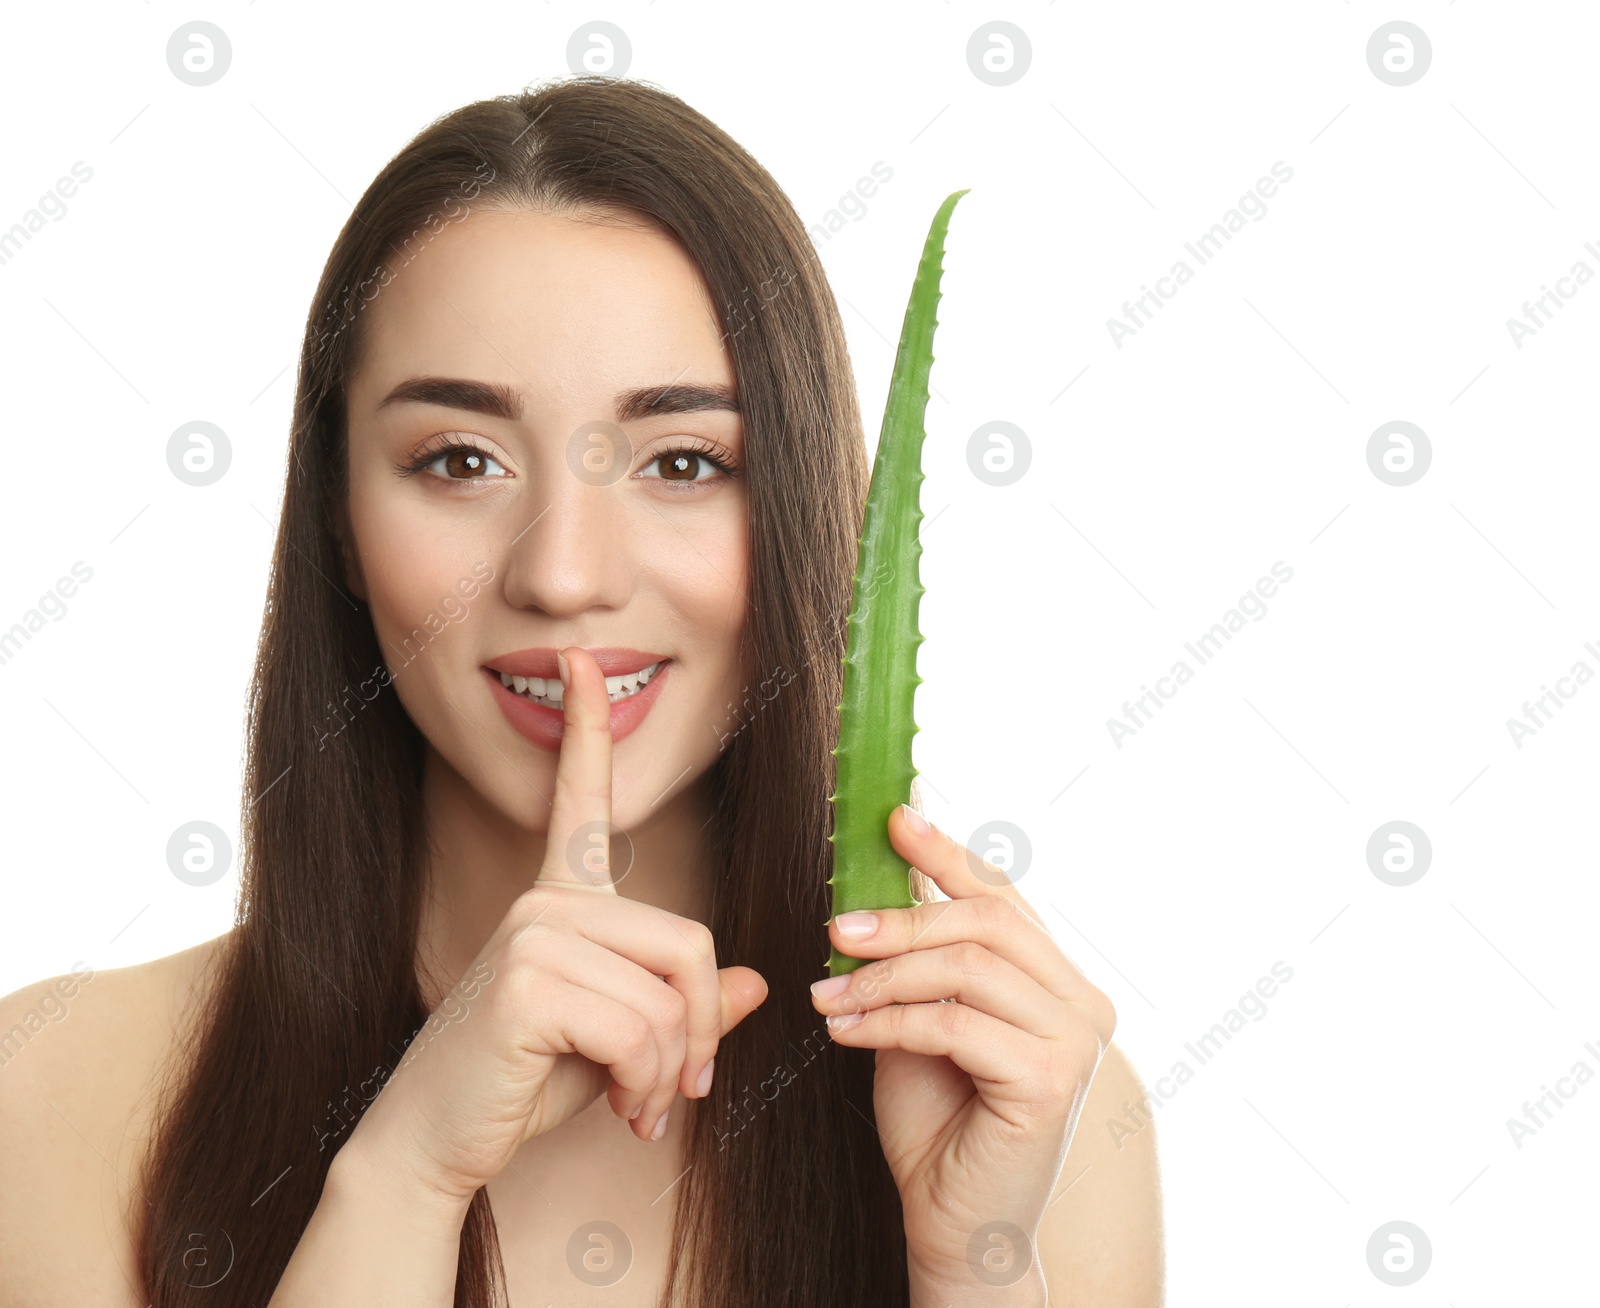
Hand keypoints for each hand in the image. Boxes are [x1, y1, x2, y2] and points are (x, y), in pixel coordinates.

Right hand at [345, 646, 767, 1207]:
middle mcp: (547, 902)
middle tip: (674, 1093)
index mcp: (562, 899)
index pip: (582, 801)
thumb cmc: (522, 1084)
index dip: (586, 730)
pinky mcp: (527, 981)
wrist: (437, 1143)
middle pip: (689, 943)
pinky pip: (642, 1030)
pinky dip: (646, 1084)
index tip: (581, 662)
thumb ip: (681, 1005)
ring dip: (668, 1073)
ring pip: (669, 999)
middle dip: (698, 1033)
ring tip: (635, 1105)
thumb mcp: (619, 1042)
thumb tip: (754, 979)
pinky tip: (617, 1108)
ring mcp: (533, 934)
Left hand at [810, 805, 1114, 1291]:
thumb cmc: (938, 1122)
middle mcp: (1083, 1003)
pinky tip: (844, 1029)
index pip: (1003, 897)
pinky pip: (953, 1023)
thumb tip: (883, 878)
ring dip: (884, 974)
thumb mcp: (921, 1017)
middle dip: (901, 917)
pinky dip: (887, 1020)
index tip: (894, 818)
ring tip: (829, 993)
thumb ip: (920, 958)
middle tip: (836, 927)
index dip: (947, 852)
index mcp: (1058, 981)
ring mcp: (1075, 1041)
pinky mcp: (1049, 1080)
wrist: (954, 1223)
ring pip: (966, 967)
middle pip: (986, 921)